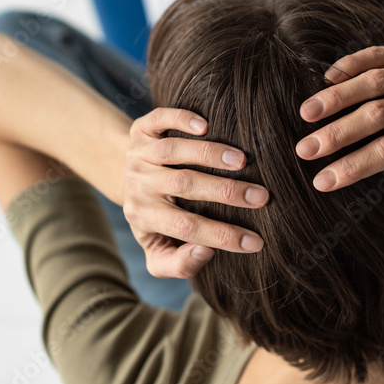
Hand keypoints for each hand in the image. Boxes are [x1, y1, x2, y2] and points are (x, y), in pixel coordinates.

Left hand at [123, 107, 268, 278]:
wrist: (122, 179)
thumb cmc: (155, 220)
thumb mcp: (159, 251)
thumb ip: (179, 264)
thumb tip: (206, 251)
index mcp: (145, 217)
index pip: (186, 228)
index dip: (222, 235)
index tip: (256, 241)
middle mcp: (139, 184)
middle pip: (183, 186)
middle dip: (226, 192)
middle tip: (261, 197)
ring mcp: (138, 155)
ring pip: (172, 152)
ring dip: (210, 154)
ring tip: (243, 160)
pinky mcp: (140, 130)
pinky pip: (157, 120)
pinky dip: (180, 120)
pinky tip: (205, 125)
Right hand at [296, 43, 383, 213]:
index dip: (355, 165)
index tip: (322, 182)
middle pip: (379, 114)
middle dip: (337, 133)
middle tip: (303, 151)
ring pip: (374, 82)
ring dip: (336, 97)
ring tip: (305, 114)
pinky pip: (375, 55)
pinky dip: (349, 65)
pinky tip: (325, 81)